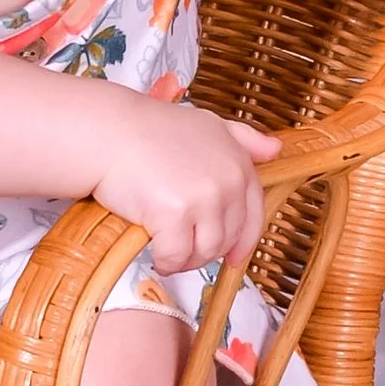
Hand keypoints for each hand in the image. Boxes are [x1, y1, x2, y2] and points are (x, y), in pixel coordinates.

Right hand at [94, 101, 280, 272]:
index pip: (254, 215)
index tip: (232, 258)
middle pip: (227, 239)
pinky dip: (165, 261)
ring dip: (185, 259)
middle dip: (204, 250)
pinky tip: (154, 252)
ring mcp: (203, 198)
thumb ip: (243, 139)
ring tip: (166, 249)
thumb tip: (275, 150)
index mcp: (237, 162)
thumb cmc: (150, 130)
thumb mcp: (206, 124)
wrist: (109, 132)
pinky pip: (176, 256)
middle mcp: (227, 180)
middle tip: (180, 246)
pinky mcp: (175, 214)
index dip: (243, 242)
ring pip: (204, 252)